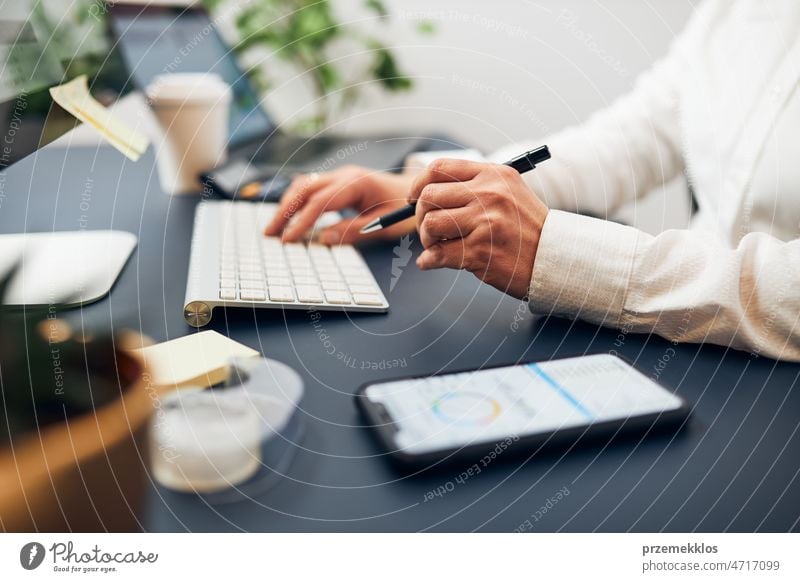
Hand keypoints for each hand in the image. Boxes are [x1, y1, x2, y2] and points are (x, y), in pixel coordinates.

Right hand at [264, 166, 415, 243]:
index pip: (320, 202)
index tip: (288, 240)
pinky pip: (311, 186)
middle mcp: (344, 174)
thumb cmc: (404, 209)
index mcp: (356, 183)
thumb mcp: (383, 226)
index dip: (301, 222)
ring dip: (286, 204)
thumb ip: (353, 231)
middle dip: (284, 211)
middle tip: (269, 233)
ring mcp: (340, 175)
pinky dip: (296, 200)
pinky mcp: (338, 181)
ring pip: (303, 185)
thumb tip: (322, 238)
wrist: (418, 191)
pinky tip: (286, 214)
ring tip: (274, 226)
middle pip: (304, 189)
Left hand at [410, 159, 548, 299]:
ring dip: (427, 239)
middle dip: (421, 216)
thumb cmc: (528, 230)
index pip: (440, 168)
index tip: (415, 199)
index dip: (420, 184)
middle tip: (429, 230)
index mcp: (494, 175)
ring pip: (431, 224)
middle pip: (429, 196)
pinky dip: (429, 261)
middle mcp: (489, 194)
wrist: (556, 258)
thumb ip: (474, 188)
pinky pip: (438, 254)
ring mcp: (485, 222)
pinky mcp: (481, 251)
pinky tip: (433, 262)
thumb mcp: (509, 194)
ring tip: (437, 246)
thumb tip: (428, 193)